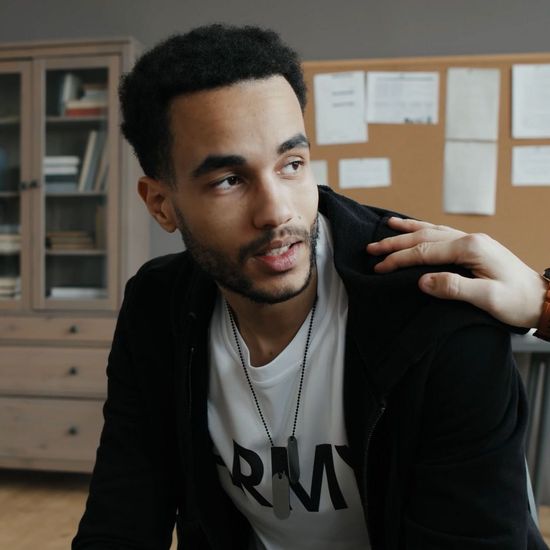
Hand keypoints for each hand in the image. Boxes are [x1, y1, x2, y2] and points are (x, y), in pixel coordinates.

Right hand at [367, 217, 546, 327]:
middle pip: (424, 237)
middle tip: (371, 249)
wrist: (541, 299)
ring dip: (407, 230)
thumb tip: (422, 281)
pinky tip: (415, 227)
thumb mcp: (488, 298)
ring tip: (386, 226)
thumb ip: (455, 287)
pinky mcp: (473, 246)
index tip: (379, 268)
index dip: (399, 260)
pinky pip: (442, 233)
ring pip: (431, 230)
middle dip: (395, 242)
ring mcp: (471, 240)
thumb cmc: (517, 301)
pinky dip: (424, 228)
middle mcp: (469, 239)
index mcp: (471, 248)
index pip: (425, 251)